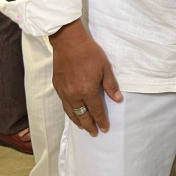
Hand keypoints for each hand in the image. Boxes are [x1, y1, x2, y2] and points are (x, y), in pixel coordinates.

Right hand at [50, 21, 122, 135]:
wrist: (69, 42)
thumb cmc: (90, 53)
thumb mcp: (105, 68)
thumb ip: (111, 85)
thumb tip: (117, 99)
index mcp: (87, 90)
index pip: (96, 110)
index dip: (101, 120)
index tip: (105, 129)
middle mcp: (74, 95)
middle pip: (82, 115)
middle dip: (89, 125)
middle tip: (94, 133)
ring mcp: (64, 91)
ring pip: (71, 112)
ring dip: (78, 121)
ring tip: (83, 126)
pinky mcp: (57, 86)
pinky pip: (64, 104)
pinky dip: (70, 111)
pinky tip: (73, 112)